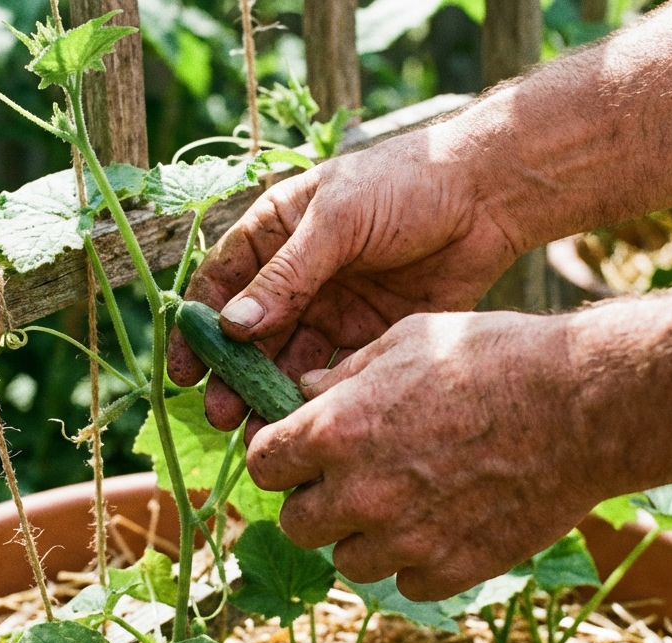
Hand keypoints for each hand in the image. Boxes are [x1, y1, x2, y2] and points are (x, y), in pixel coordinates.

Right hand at [167, 122, 521, 431]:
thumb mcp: (339, 220)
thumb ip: (288, 274)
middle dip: (233, 375)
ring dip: (270, 395)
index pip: (221, 284)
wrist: (487, 196)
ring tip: (259, 431)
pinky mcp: (370, 336)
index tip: (184, 372)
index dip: (198, 329)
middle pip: (250, 334)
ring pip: (288, 361)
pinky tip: (304, 422)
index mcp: (275, 233)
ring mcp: (333, 308)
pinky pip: (334, 373)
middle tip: (220, 416)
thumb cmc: (406, 183)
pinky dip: (316, 398)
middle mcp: (297, 276)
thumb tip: (233, 327)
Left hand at [244, 312, 623, 600]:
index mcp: (334, 430)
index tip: (299, 452)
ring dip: (364, 535)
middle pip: (297, 523)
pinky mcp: (450, 569)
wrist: (580, 405)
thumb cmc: (494, 356)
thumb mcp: (406, 340)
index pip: (264, 463)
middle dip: (316, 501)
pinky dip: (415, 559)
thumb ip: (344, 376)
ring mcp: (404, 539)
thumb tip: (304, 394)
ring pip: (349, 560)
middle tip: (351, 479)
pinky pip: (406, 581)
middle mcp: (359, 492)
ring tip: (403, 501)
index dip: (280, 456)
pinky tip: (443, 523)